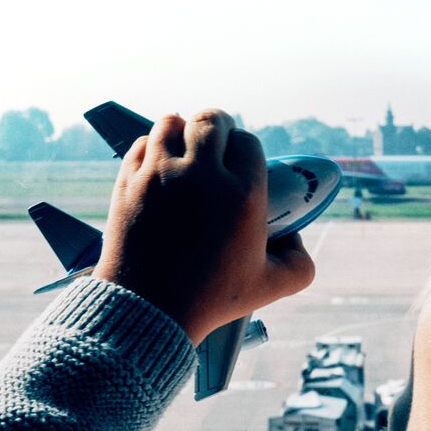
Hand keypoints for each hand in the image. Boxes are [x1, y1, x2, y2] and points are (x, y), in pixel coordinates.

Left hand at [93, 109, 315, 343]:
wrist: (147, 310)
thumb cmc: (209, 300)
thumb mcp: (270, 287)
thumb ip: (300, 263)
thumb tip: (294, 236)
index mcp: (242, 195)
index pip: (247, 144)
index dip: (245, 149)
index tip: (240, 163)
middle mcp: (202, 176)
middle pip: (211, 120)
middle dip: (218, 126)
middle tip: (216, 141)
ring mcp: (160, 175)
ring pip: (172, 122)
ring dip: (182, 130)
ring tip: (185, 146)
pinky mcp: (129, 182)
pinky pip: (142, 143)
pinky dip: (152, 147)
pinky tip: (159, 162)